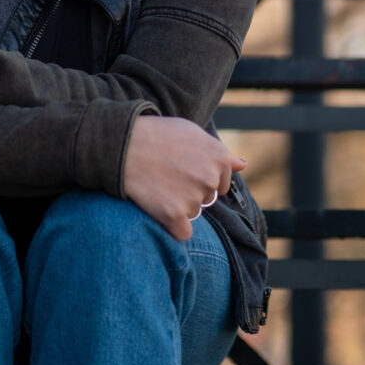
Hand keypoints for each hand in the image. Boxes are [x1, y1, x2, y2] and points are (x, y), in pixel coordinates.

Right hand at [123, 115, 244, 241]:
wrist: (123, 143)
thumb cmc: (156, 134)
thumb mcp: (191, 132)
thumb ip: (219, 151)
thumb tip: (242, 165)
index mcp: (218, 157)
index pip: (220, 184)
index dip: (199, 178)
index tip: (180, 169)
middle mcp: (210, 178)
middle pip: (206, 199)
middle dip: (189, 192)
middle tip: (166, 175)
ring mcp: (194, 198)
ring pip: (192, 213)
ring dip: (178, 206)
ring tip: (158, 185)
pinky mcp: (175, 215)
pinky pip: (182, 233)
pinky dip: (171, 226)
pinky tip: (157, 207)